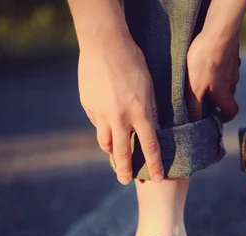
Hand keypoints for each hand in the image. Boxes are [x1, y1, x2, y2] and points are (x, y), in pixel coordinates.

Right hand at [78, 35, 162, 183]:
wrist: (104, 44)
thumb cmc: (134, 62)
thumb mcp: (150, 88)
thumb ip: (151, 110)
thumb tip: (153, 128)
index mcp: (140, 113)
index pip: (150, 147)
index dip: (155, 165)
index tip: (157, 179)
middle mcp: (120, 118)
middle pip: (122, 152)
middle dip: (125, 170)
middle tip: (125, 180)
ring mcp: (101, 113)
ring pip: (105, 141)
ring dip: (110, 151)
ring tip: (114, 157)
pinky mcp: (88, 106)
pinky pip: (96, 122)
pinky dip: (102, 126)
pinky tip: (106, 121)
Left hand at [186, 29, 240, 121]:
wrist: (219, 33)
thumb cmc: (204, 61)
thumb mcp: (195, 88)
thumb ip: (195, 106)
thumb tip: (196, 121)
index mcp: (223, 94)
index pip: (231, 111)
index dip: (226, 117)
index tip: (218, 117)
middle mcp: (232, 83)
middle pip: (228, 96)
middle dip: (219, 100)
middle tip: (206, 98)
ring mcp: (234, 68)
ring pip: (227, 81)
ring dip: (219, 83)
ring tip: (205, 79)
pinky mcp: (232, 55)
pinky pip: (227, 66)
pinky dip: (220, 68)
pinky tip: (211, 62)